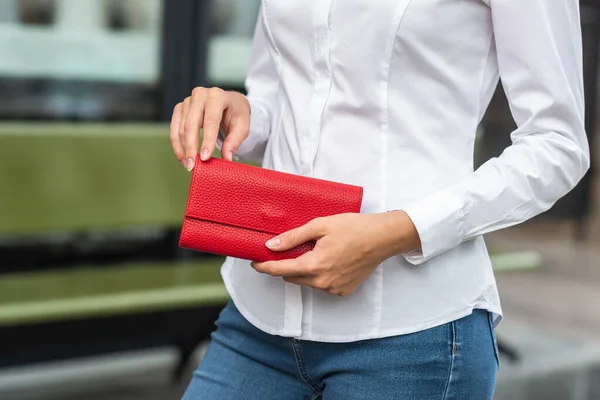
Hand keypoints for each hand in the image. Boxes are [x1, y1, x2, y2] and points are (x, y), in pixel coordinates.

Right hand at [170, 87, 250, 170]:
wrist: (230, 102)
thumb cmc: (236, 114)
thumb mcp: (242, 125)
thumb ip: (235, 141)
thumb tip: (226, 158)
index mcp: (217, 96)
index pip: (210, 120)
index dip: (207, 140)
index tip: (204, 158)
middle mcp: (200, 95)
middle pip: (191, 123)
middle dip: (190, 147)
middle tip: (192, 166)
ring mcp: (187, 101)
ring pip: (180, 128)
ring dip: (183, 149)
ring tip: (189, 165)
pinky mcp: (179, 109)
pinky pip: (174, 128)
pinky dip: (177, 145)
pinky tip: (182, 157)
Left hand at [251, 211, 420, 296]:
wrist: (383, 238)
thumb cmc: (354, 228)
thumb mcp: (320, 225)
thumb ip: (293, 237)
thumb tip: (271, 245)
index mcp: (314, 265)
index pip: (279, 270)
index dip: (264, 266)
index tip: (254, 262)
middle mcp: (322, 281)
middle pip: (292, 276)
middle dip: (285, 265)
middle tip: (286, 250)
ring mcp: (333, 288)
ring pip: (307, 281)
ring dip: (303, 270)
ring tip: (313, 251)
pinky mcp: (343, 291)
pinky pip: (322, 285)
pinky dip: (319, 275)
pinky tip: (329, 259)